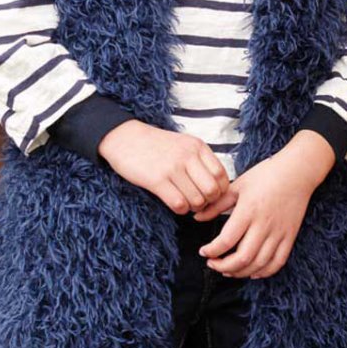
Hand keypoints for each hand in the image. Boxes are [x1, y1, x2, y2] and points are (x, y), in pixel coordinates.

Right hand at [98, 120, 229, 213]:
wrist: (124, 138)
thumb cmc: (156, 145)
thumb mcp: (183, 144)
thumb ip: (200, 160)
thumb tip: (217, 186)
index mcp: (197, 146)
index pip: (222, 175)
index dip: (220, 191)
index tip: (211, 195)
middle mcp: (188, 155)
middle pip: (213, 190)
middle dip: (208, 202)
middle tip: (198, 202)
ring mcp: (173, 167)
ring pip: (197, 200)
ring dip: (192, 207)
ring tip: (184, 201)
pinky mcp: (157, 180)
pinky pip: (179, 204)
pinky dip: (180, 209)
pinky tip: (173, 202)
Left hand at [196, 130, 334, 278]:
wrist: (296, 172)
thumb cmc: (266, 175)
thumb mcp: (237, 186)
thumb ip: (216, 205)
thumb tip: (196, 217)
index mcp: (248, 211)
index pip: (226, 240)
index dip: (212, 251)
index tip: (204, 252)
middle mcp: (263, 225)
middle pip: (242, 258)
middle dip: (223, 266)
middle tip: (212, 264)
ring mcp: (278, 233)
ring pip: (259, 264)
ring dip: (241, 272)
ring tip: (228, 270)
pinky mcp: (289, 237)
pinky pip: (278, 262)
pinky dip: (264, 272)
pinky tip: (253, 271)